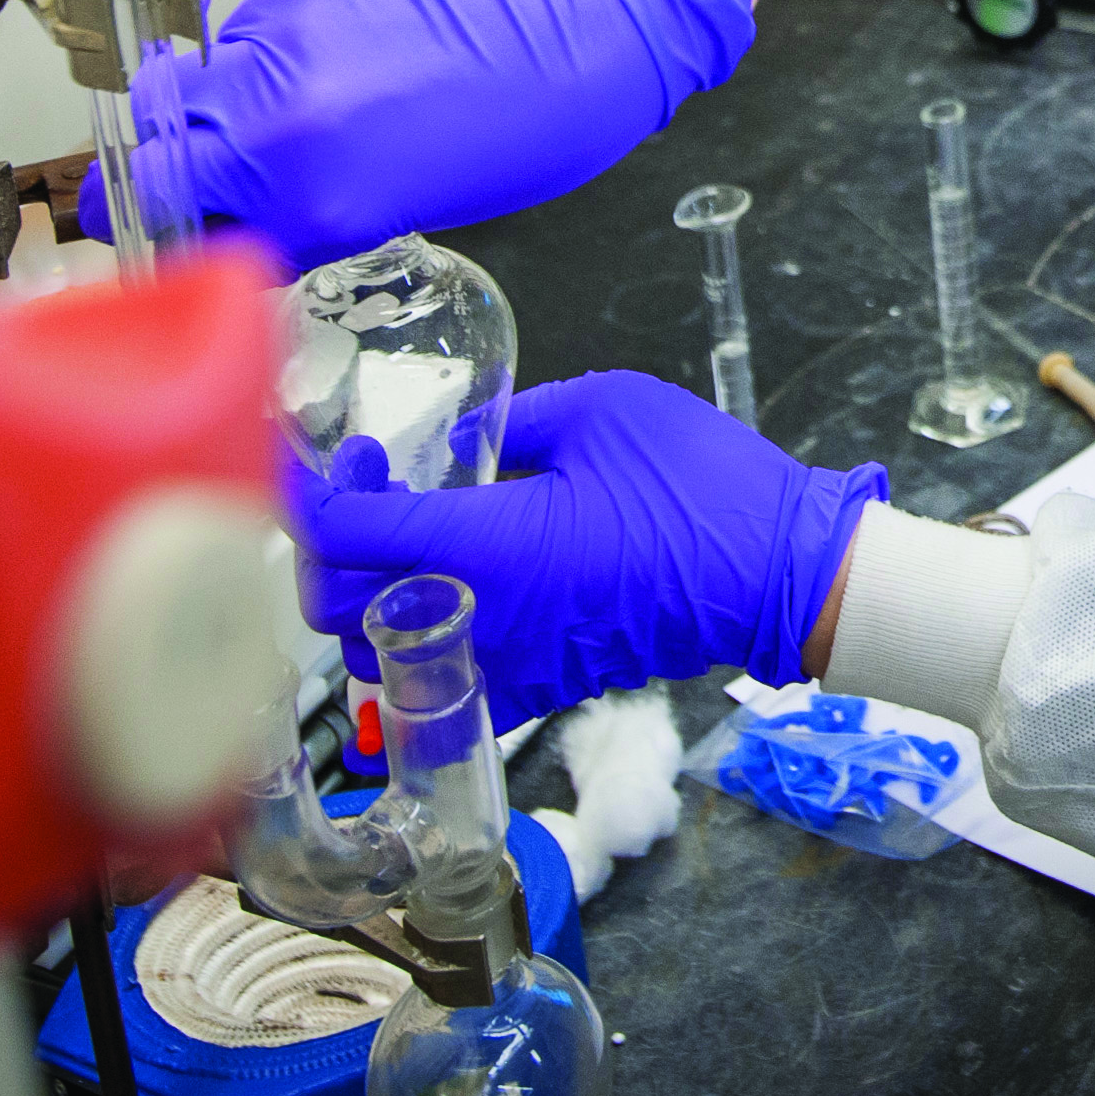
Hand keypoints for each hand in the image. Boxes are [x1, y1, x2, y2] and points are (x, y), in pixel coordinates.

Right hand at [86, 0, 754, 270]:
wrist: (582, 26)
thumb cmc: (520, 127)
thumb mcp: (396, 210)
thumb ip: (295, 213)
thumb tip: (231, 217)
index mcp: (311, 197)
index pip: (164, 211)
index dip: (158, 222)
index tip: (167, 226)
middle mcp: (284, 117)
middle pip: (154, 142)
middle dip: (166, 164)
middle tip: (201, 175)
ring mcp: (289, 37)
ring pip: (200, 79)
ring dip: (226, 103)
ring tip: (303, 109)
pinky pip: (255, 28)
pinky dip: (273, 52)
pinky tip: (335, 61)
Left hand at [286, 371, 886, 715]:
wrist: (778, 576)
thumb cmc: (703, 485)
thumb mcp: (603, 409)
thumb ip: (512, 419)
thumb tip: (462, 440)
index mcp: (489, 542)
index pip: (349, 533)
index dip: (316, 494)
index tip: (329, 462)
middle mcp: (483, 614)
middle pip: (340, 606)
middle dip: (326, 548)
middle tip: (363, 492)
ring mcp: (509, 660)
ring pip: (383, 651)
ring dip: (368, 597)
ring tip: (401, 540)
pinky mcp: (541, 686)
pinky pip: (451, 684)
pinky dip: (425, 650)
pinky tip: (449, 598)